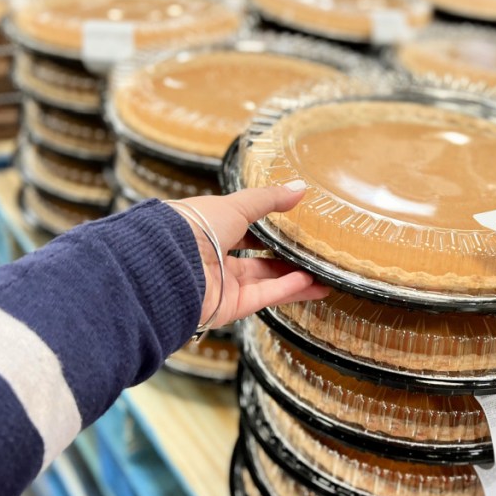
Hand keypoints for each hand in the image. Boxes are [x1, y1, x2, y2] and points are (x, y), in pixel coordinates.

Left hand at [172, 181, 329, 328]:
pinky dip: (287, 290)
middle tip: (313, 256)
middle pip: (258, 262)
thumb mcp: (236, 205)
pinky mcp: (230, 306)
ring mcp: (224, 285)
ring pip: (266, 282)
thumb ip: (270, 200)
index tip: (293, 229)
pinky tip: (311, 283)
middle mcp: (216, 260)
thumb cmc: (196, 226)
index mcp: (210, 233)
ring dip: (294, 279)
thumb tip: (300, 188)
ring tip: (324, 275)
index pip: (242, 232)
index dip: (267, 231)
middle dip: (286, 261)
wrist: (172, 262)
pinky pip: (264, 297)